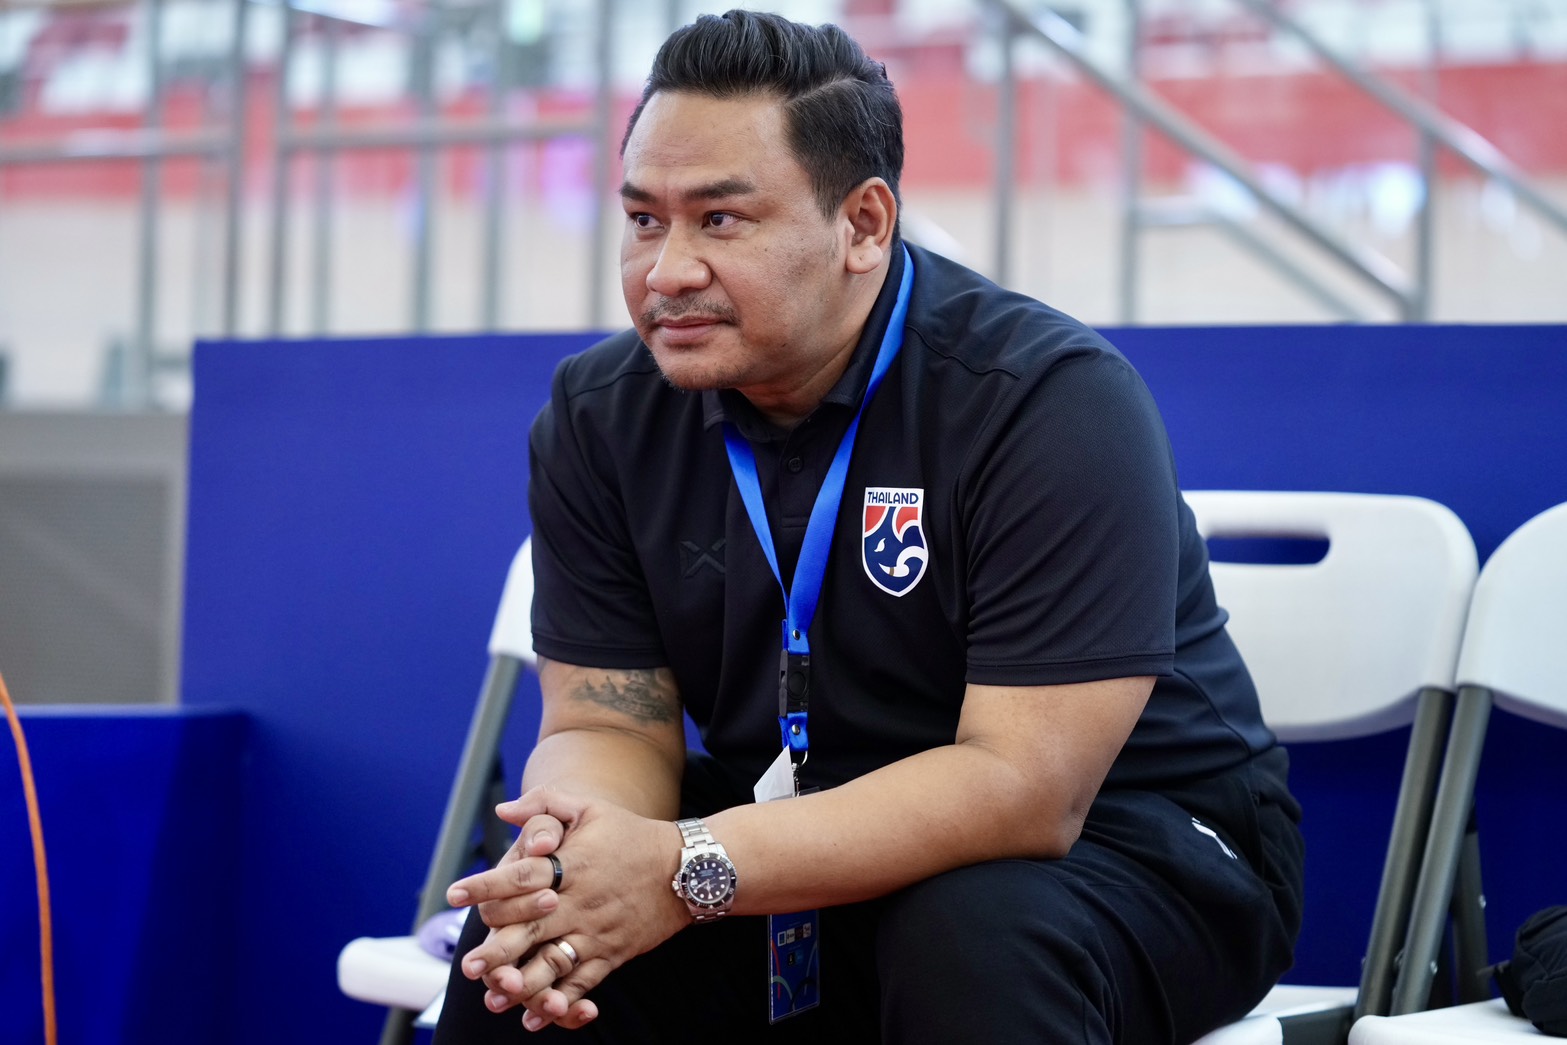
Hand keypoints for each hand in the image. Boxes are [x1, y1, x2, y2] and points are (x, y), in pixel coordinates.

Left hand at [446, 788, 689, 1029]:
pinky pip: (582, 984)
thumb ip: (545, 803)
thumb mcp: (590, 807)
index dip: (486, 885)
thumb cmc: (631, 835)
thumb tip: (503, 811)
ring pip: (554, 964)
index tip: (454, 894)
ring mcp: (596, 932)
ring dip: (523, 984)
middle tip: (467, 965)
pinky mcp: (612, 954)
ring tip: (494, 996)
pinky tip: (535, 1018)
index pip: (521, 876)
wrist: (685, 869)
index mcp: (571, 865)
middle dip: (498, 949)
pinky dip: (559, 1003)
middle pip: (531, 928)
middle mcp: (579, 902)